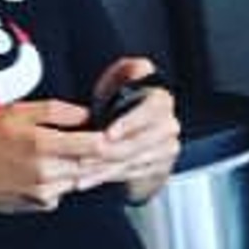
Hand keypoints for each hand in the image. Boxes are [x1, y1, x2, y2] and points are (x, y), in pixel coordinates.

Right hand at [0, 98, 108, 214]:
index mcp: (42, 144)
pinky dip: (69, 178)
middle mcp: (47, 171)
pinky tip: (56, 167)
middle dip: (106, 152)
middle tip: (111, 140)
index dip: (113, 137)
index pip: (95, 145)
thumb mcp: (14, 112)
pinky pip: (68, 188)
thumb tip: (85, 114)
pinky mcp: (44, 203)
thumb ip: (54, 111)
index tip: (117, 130)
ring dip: (88, 165)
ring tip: (76, 150)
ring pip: (84, 176)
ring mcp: (47, 191)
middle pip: (95, 163)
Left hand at [89, 60, 181, 195]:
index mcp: (161, 100)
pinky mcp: (160, 167)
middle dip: (109, 151)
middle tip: (84, 156)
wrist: (134, 130)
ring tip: (80, 170)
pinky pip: (130, 175)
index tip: (108, 133)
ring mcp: (166, 148)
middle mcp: (168, 124)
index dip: (129, 123)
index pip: (152, 110)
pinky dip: (105, 178)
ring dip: (103, 168)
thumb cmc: (122, 102)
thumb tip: (137, 70)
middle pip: (140, 142)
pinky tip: (86, 179)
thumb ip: (129, 71)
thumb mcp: (124, 79)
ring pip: (132, 161)